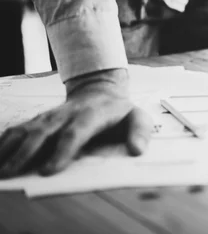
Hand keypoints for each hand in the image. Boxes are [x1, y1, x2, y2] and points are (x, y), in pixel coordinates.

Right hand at [0, 68, 151, 177]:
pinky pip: (18, 129)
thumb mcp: (137, 117)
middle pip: (44, 132)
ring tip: (0, 168)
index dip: (62, 151)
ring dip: (10, 148)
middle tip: (13, 171)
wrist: (101, 90)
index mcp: (91, 115)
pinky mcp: (39, 120)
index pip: (75, 133)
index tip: (49, 170)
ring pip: (26, 130)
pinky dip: (4, 141)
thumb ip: (140, 132)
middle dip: (27, 152)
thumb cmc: (120, 111)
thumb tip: (137, 150)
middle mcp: (66, 114)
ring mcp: (50, 116)